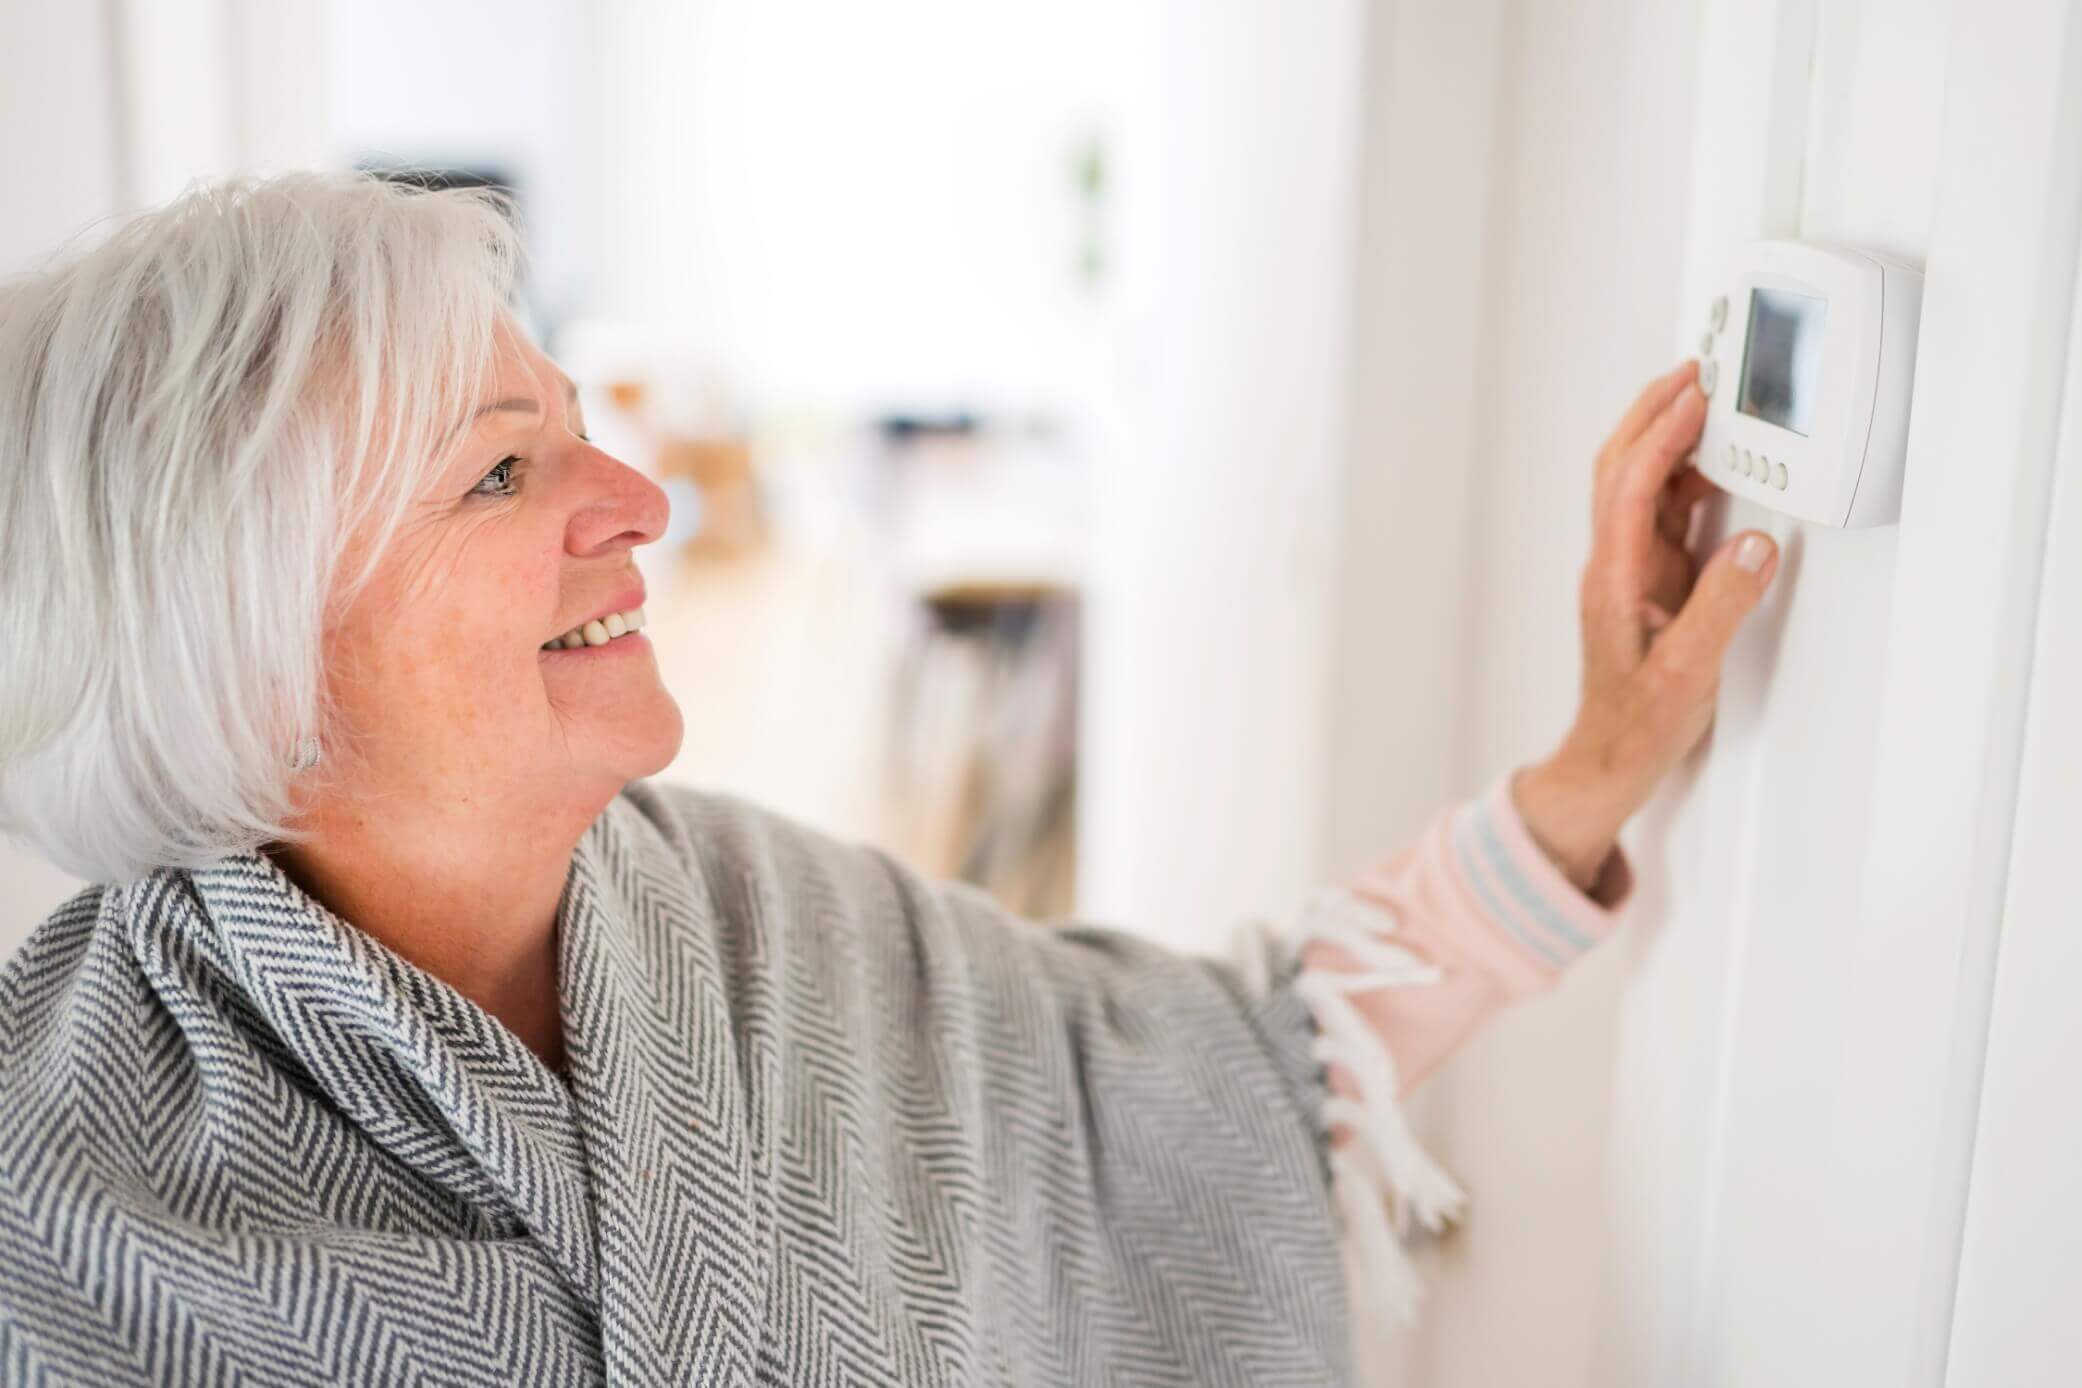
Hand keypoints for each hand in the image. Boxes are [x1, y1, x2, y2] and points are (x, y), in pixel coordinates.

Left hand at [1513, 359, 1779, 891]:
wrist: (1609, 762)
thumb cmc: (1636, 726)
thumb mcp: (1686, 674)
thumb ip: (1722, 608)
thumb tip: (1754, 544)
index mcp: (1614, 580)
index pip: (1629, 489)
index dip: (1660, 437)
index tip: (1694, 396)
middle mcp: (1614, 567)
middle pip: (1620, 470)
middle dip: (1652, 415)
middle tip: (1693, 373)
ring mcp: (1629, 573)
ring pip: (1638, 486)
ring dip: (1665, 440)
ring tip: (1707, 404)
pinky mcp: (1649, 585)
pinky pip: (1662, 515)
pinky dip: (1685, 481)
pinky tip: (1715, 470)